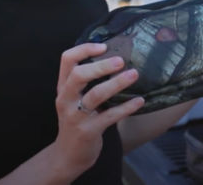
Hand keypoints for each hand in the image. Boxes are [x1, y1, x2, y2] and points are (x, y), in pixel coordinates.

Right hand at [51, 43, 143, 178]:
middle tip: (120, 61)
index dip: (84, 49)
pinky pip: (109, 116)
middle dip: (100, 66)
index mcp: (63, 88)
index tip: (104, 46)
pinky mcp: (88, 131)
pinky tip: (139, 101)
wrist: (67, 156)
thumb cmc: (77, 121)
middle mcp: (66, 99)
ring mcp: (76, 116)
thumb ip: (87, 82)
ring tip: (133, 75)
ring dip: (116, 84)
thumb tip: (116, 60)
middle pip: (79, 75)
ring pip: (95, 95)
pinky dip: (126, 107)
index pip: (67, 60)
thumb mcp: (74, 99)